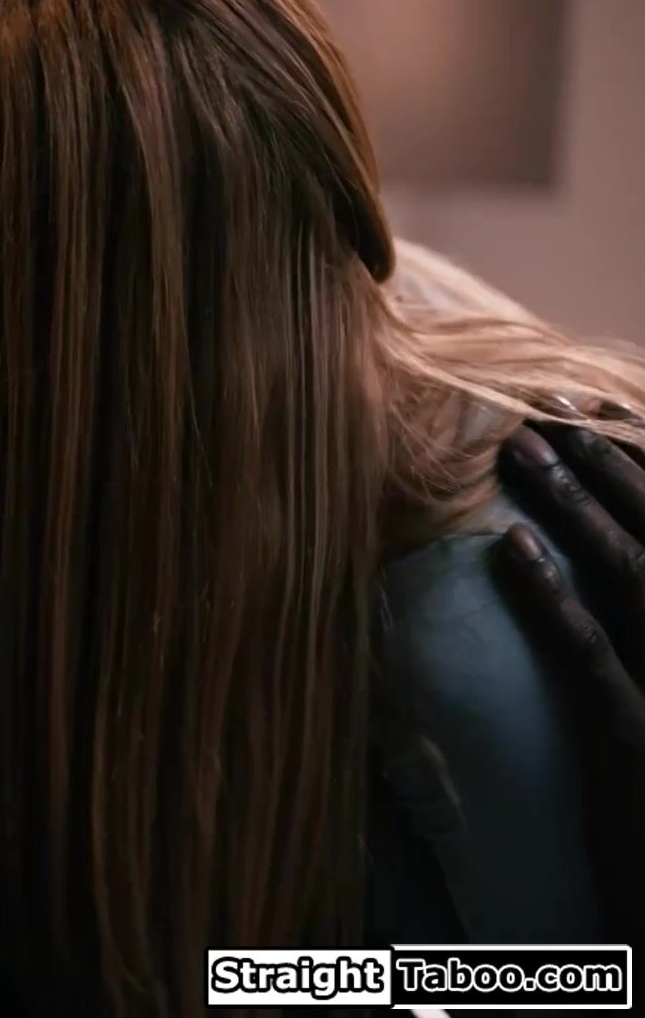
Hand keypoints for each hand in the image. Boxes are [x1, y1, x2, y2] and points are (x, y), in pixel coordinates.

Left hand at [493, 411, 644, 945]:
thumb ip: (635, 632)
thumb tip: (597, 563)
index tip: (597, 410)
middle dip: (613, 463)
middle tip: (553, 402)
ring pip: (635, 578)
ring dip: (577, 505)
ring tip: (522, 448)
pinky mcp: (637, 740)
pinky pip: (591, 657)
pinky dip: (551, 596)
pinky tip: (511, 548)